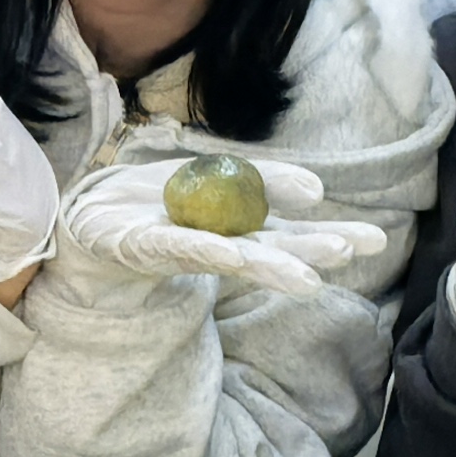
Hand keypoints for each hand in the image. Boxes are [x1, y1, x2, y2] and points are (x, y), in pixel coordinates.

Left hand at [51, 154, 384, 301]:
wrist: (90, 216)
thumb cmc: (160, 199)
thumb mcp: (216, 178)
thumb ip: (261, 181)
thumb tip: (315, 191)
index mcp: (237, 228)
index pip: (289, 234)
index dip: (325, 236)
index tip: (366, 241)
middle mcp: (217, 244)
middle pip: (269, 250)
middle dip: (309, 252)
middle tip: (350, 254)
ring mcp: (182, 246)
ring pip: (233, 256)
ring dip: (269, 265)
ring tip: (307, 278)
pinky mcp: (144, 245)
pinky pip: (178, 245)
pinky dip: (205, 248)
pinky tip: (233, 255)